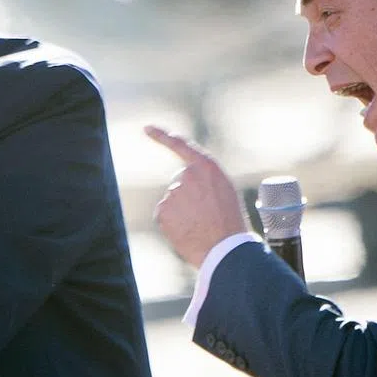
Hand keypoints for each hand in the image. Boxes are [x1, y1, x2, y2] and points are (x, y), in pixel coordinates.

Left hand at [145, 125, 246, 268]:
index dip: (162, 136)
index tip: (147, 128)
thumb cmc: (229, 221)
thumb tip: (184, 181)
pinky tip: (187, 230)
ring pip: (173, 200)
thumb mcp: (223, 190)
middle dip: (188, 195)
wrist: (224, 247)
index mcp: (206, 166)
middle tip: (205, 213)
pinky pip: (165, 215)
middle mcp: (187, 175)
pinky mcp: (163, 210)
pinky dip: (173, 223)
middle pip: (180, 181)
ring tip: (200, 224)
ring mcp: (173, 192)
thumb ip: (204, 179)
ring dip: (182, 211)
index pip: (180, 145)